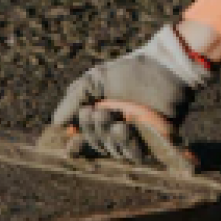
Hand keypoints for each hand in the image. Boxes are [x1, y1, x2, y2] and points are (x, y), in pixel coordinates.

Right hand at [47, 24, 217, 165]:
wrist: (164, 66)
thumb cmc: (130, 71)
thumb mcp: (95, 80)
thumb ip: (74, 99)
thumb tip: (56, 123)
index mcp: (102, 118)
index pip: (85, 139)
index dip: (76, 146)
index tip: (70, 145)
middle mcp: (117, 130)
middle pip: (99, 145)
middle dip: (94, 131)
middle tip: (98, 112)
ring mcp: (137, 138)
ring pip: (117, 151)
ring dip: (112, 138)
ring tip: (117, 122)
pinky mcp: (155, 143)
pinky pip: (138, 154)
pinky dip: (129, 144)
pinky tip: (125, 128)